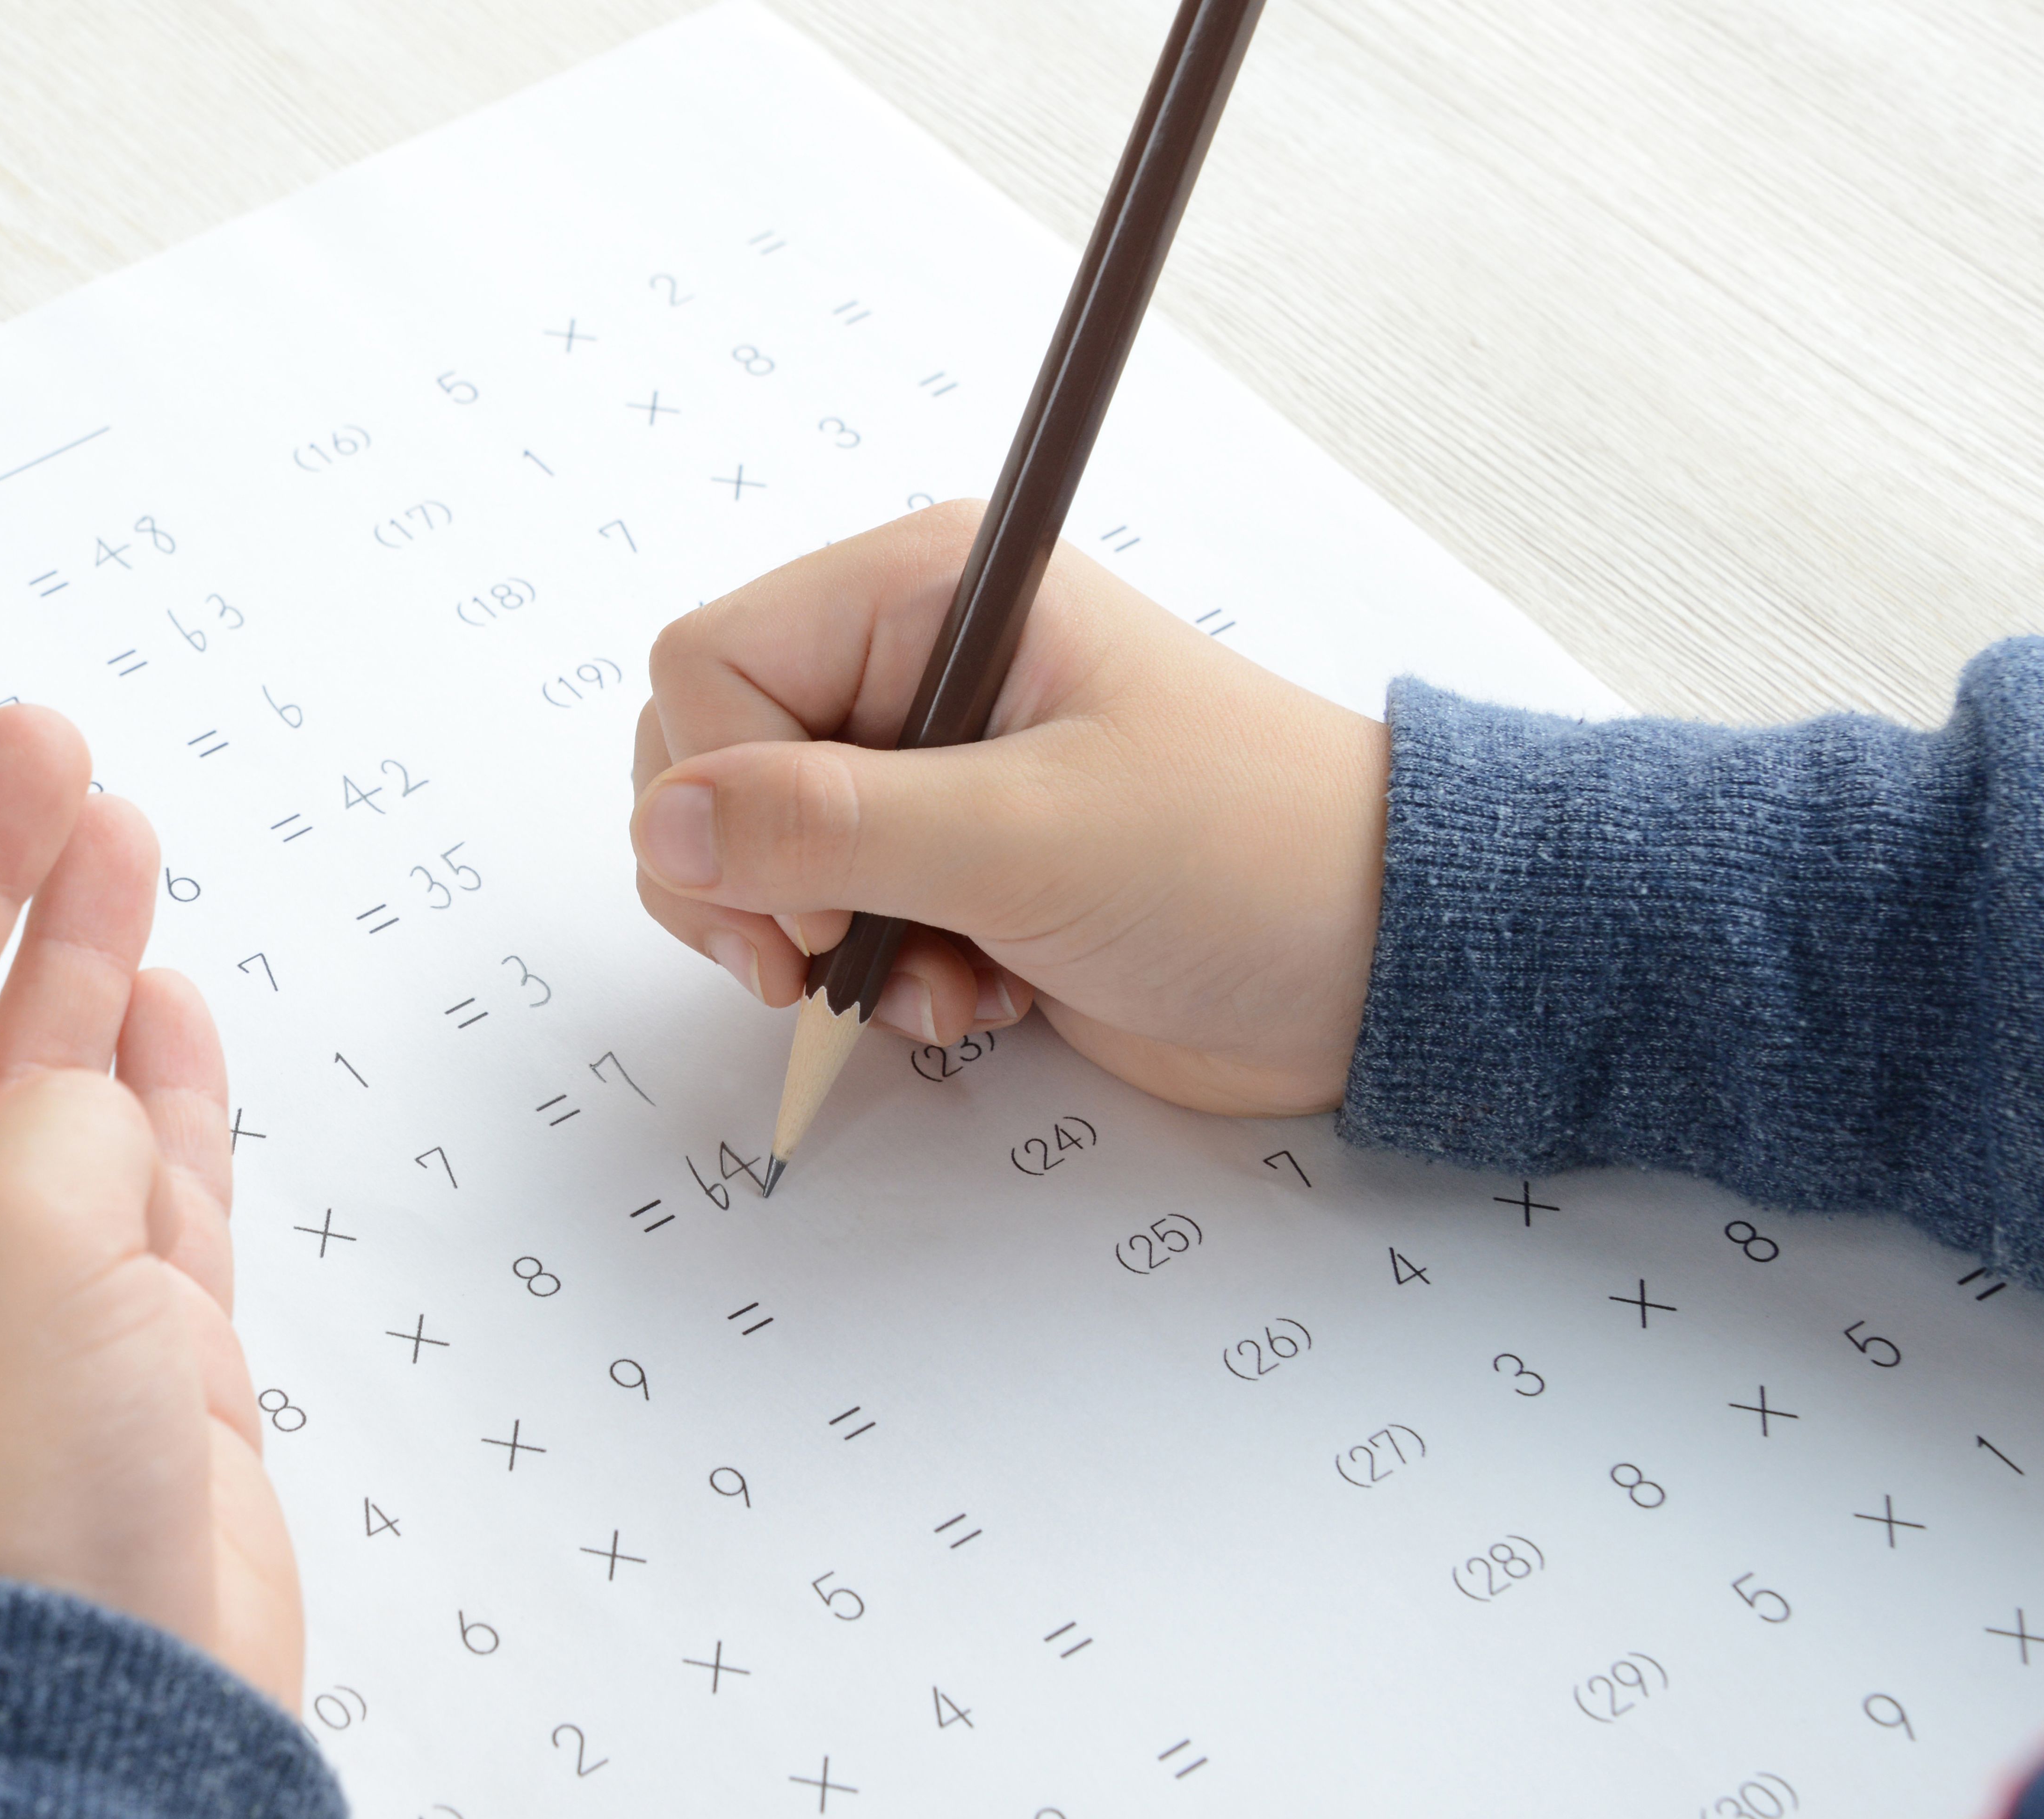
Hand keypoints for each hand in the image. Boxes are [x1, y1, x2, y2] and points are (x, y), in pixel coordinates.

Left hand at [0, 633, 300, 1705]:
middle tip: (45, 739)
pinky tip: (172, 1001)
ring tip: (118, 826)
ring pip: (42, 1063)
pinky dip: (164, 1082)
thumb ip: (69, 1113)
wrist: (84, 1709)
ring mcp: (16, 1279)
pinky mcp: (129, 1341)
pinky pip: (144, 1168)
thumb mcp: (18, 1230)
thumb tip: (116, 1079)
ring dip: (77, 946)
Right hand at [630, 503, 1388, 1115]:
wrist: (1378, 964)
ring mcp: (924, 769)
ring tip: (938, 984)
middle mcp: (909, 666)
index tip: (819, 902)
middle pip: (707, 755)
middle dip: (753, 882)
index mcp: (929, 594)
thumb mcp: (1028, 839)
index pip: (709, 666)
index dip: (729, 794)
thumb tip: (665, 820)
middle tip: (832, 957)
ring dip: (821, 947)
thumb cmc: (1245, 861)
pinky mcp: (945, 863)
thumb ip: (831, 826)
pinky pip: (825, 916)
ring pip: (752, 850)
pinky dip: (876, 979)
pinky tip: (974, 998)